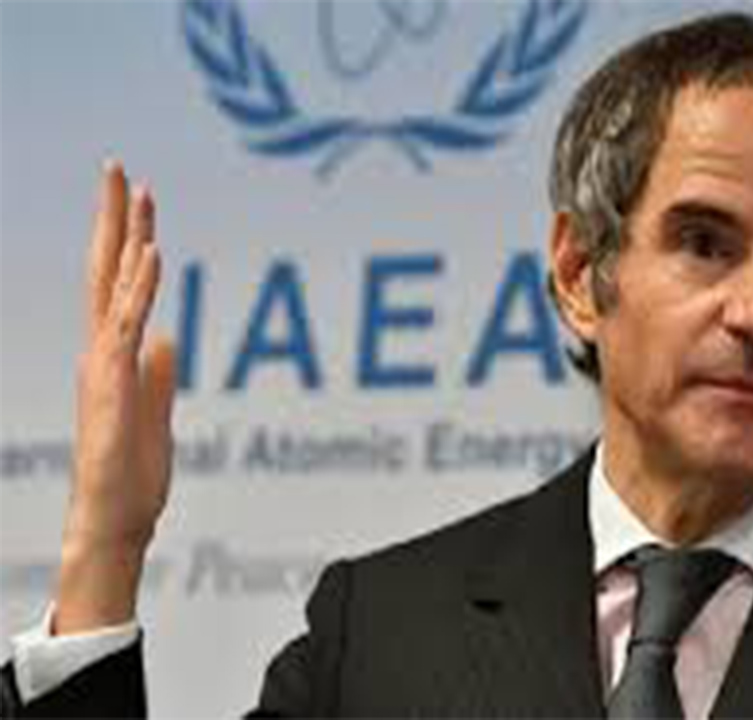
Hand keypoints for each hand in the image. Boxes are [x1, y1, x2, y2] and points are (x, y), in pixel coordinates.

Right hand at [55, 162, 175, 632]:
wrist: (114, 522)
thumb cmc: (131, 477)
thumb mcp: (154, 414)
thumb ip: (157, 375)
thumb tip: (166, 338)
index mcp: (112, 356)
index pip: (115, 284)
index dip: (125, 239)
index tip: (136, 197)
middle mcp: (100, 351)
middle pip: (104, 270)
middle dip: (113, 217)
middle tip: (117, 167)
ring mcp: (102, 365)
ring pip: (113, 287)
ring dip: (128, 236)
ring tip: (136, 189)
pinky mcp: (112, 384)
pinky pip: (126, 325)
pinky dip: (138, 287)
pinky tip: (150, 252)